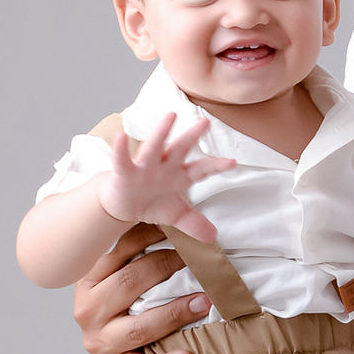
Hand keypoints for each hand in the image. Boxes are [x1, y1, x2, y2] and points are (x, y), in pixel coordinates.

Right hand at [73, 223, 211, 353]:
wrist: (103, 341)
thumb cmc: (118, 300)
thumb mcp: (117, 272)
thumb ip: (136, 250)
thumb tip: (175, 219)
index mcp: (88, 280)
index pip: (118, 250)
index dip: (150, 235)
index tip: (179, 226)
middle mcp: (89, 309)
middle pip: (128, 284)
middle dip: (166, 268)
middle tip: (199, 261)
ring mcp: (99, 340)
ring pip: (139, 327)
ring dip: (174, 313)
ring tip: (204, 302)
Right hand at [98, 114, 233, 239]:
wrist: (123, 205)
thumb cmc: (152, 203)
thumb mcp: (176, 216)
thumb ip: (195, 224)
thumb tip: (213, 236)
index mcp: (179, 176)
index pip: (201, 169)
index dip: (215, 166)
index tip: (232, 162)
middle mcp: (164, 166)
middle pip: (180, 149)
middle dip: (192, 136)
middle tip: (205, 122)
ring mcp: (144, 167)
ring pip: (154, 147)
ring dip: (162, 132)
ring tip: (171, 116)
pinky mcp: (124, 172)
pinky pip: (122, 159)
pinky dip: (121, 149)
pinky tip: (121, 136)